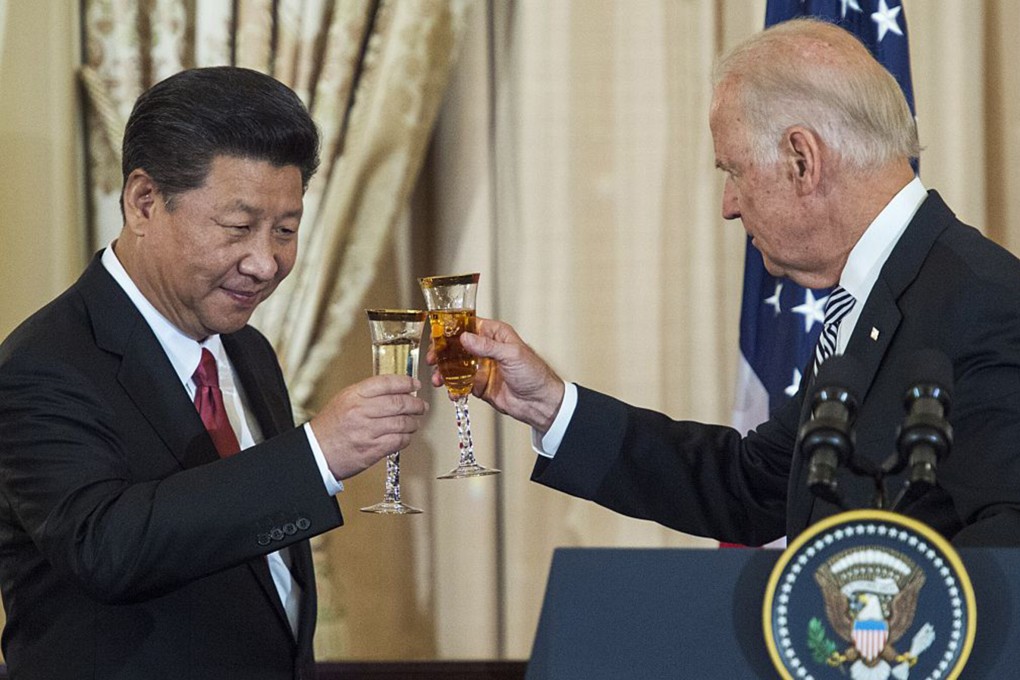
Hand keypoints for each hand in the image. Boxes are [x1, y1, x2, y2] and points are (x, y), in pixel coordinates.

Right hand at [309, 375, 427, 479]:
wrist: (316, 452)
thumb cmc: (329, 427)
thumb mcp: (344, 400)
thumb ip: (367, 394)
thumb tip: (394, 389)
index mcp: (354, 396)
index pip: (386, 383)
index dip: (405, 382)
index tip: (415, 384)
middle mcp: (361, 412)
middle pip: (399, 403)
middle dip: (415, 404)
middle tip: (421, 405)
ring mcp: (367, 432)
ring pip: (402, 423)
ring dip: (413, 422)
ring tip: (415, 421)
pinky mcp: (372, 450)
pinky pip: (398, 441)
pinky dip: (406, 438)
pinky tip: (405, 436)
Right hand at [427, 317, 563, 431]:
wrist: (540, 403)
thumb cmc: (534, 374)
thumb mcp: (511, 355)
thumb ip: (487, 346)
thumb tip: (466, 338)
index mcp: (496, 335)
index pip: (469, 326)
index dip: (452, 329)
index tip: (438, 335)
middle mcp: (487, 349)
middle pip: (458, 346)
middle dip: (443, 352)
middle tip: (433, 358)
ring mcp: (482, 367)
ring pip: (456, 366)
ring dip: (444, 371)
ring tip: (438, 378)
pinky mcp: (479, 385)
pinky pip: (461, 384)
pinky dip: (453, 388)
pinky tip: (451, 391)